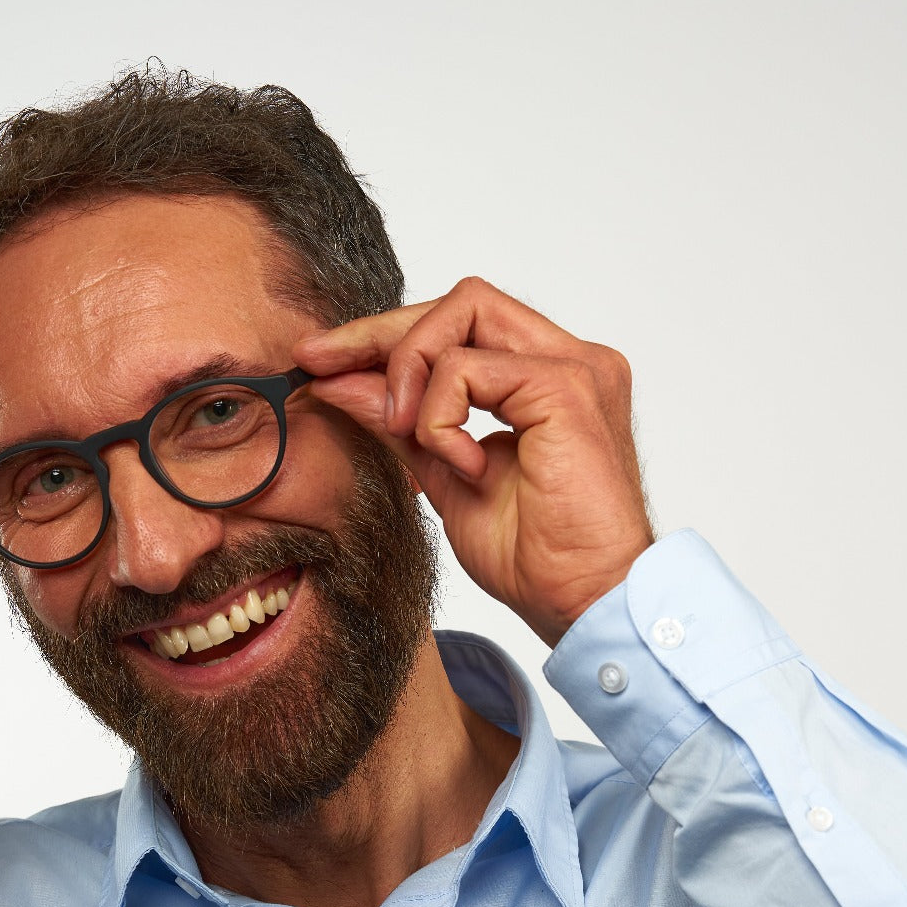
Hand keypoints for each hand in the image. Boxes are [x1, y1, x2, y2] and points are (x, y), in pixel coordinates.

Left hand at [293, 278, 654, 646]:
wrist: (586, 604)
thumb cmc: (538, 558)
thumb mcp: (445, 476)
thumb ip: (404, 424)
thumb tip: (342, 383)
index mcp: (548, 379)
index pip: (464, 323)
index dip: (388, 335)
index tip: (323, 360)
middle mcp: (570, 360)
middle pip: (461, 302)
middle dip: (379, 332)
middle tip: (320, 364)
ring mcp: (574, 368)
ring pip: (462, 314)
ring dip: (409, 374)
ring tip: (409, 436)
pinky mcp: (567, 387)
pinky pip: (467, 368)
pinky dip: (441, 417)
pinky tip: (461, 466)